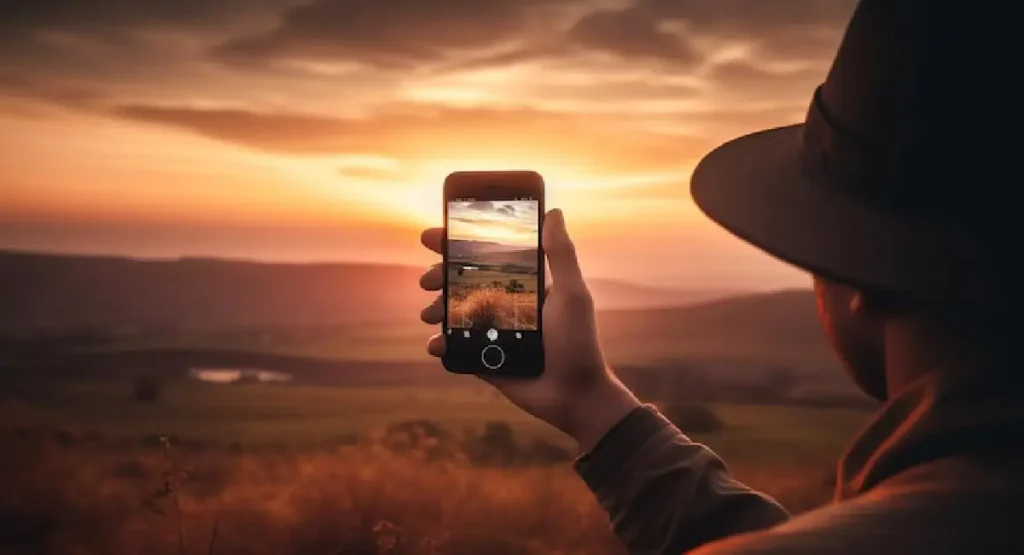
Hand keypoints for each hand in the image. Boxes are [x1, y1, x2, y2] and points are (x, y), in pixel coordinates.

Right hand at [418, 208, 640, 452]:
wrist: (574, 395)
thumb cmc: (579, 342)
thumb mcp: (572, 294)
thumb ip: (561, 255)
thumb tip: (554, 212)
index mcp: (522, 285)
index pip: (485, 256)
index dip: (457, 244)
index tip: (434, 236)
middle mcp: (504, 305)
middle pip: (461, 282)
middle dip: (438, 276)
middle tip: (427, 279)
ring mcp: (491, 333)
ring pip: (452, 314)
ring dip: (435, 308)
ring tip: (429, 312)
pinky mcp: (483, 360)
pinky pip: (454, 349)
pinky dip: (439, 345)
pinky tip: (435, 344)